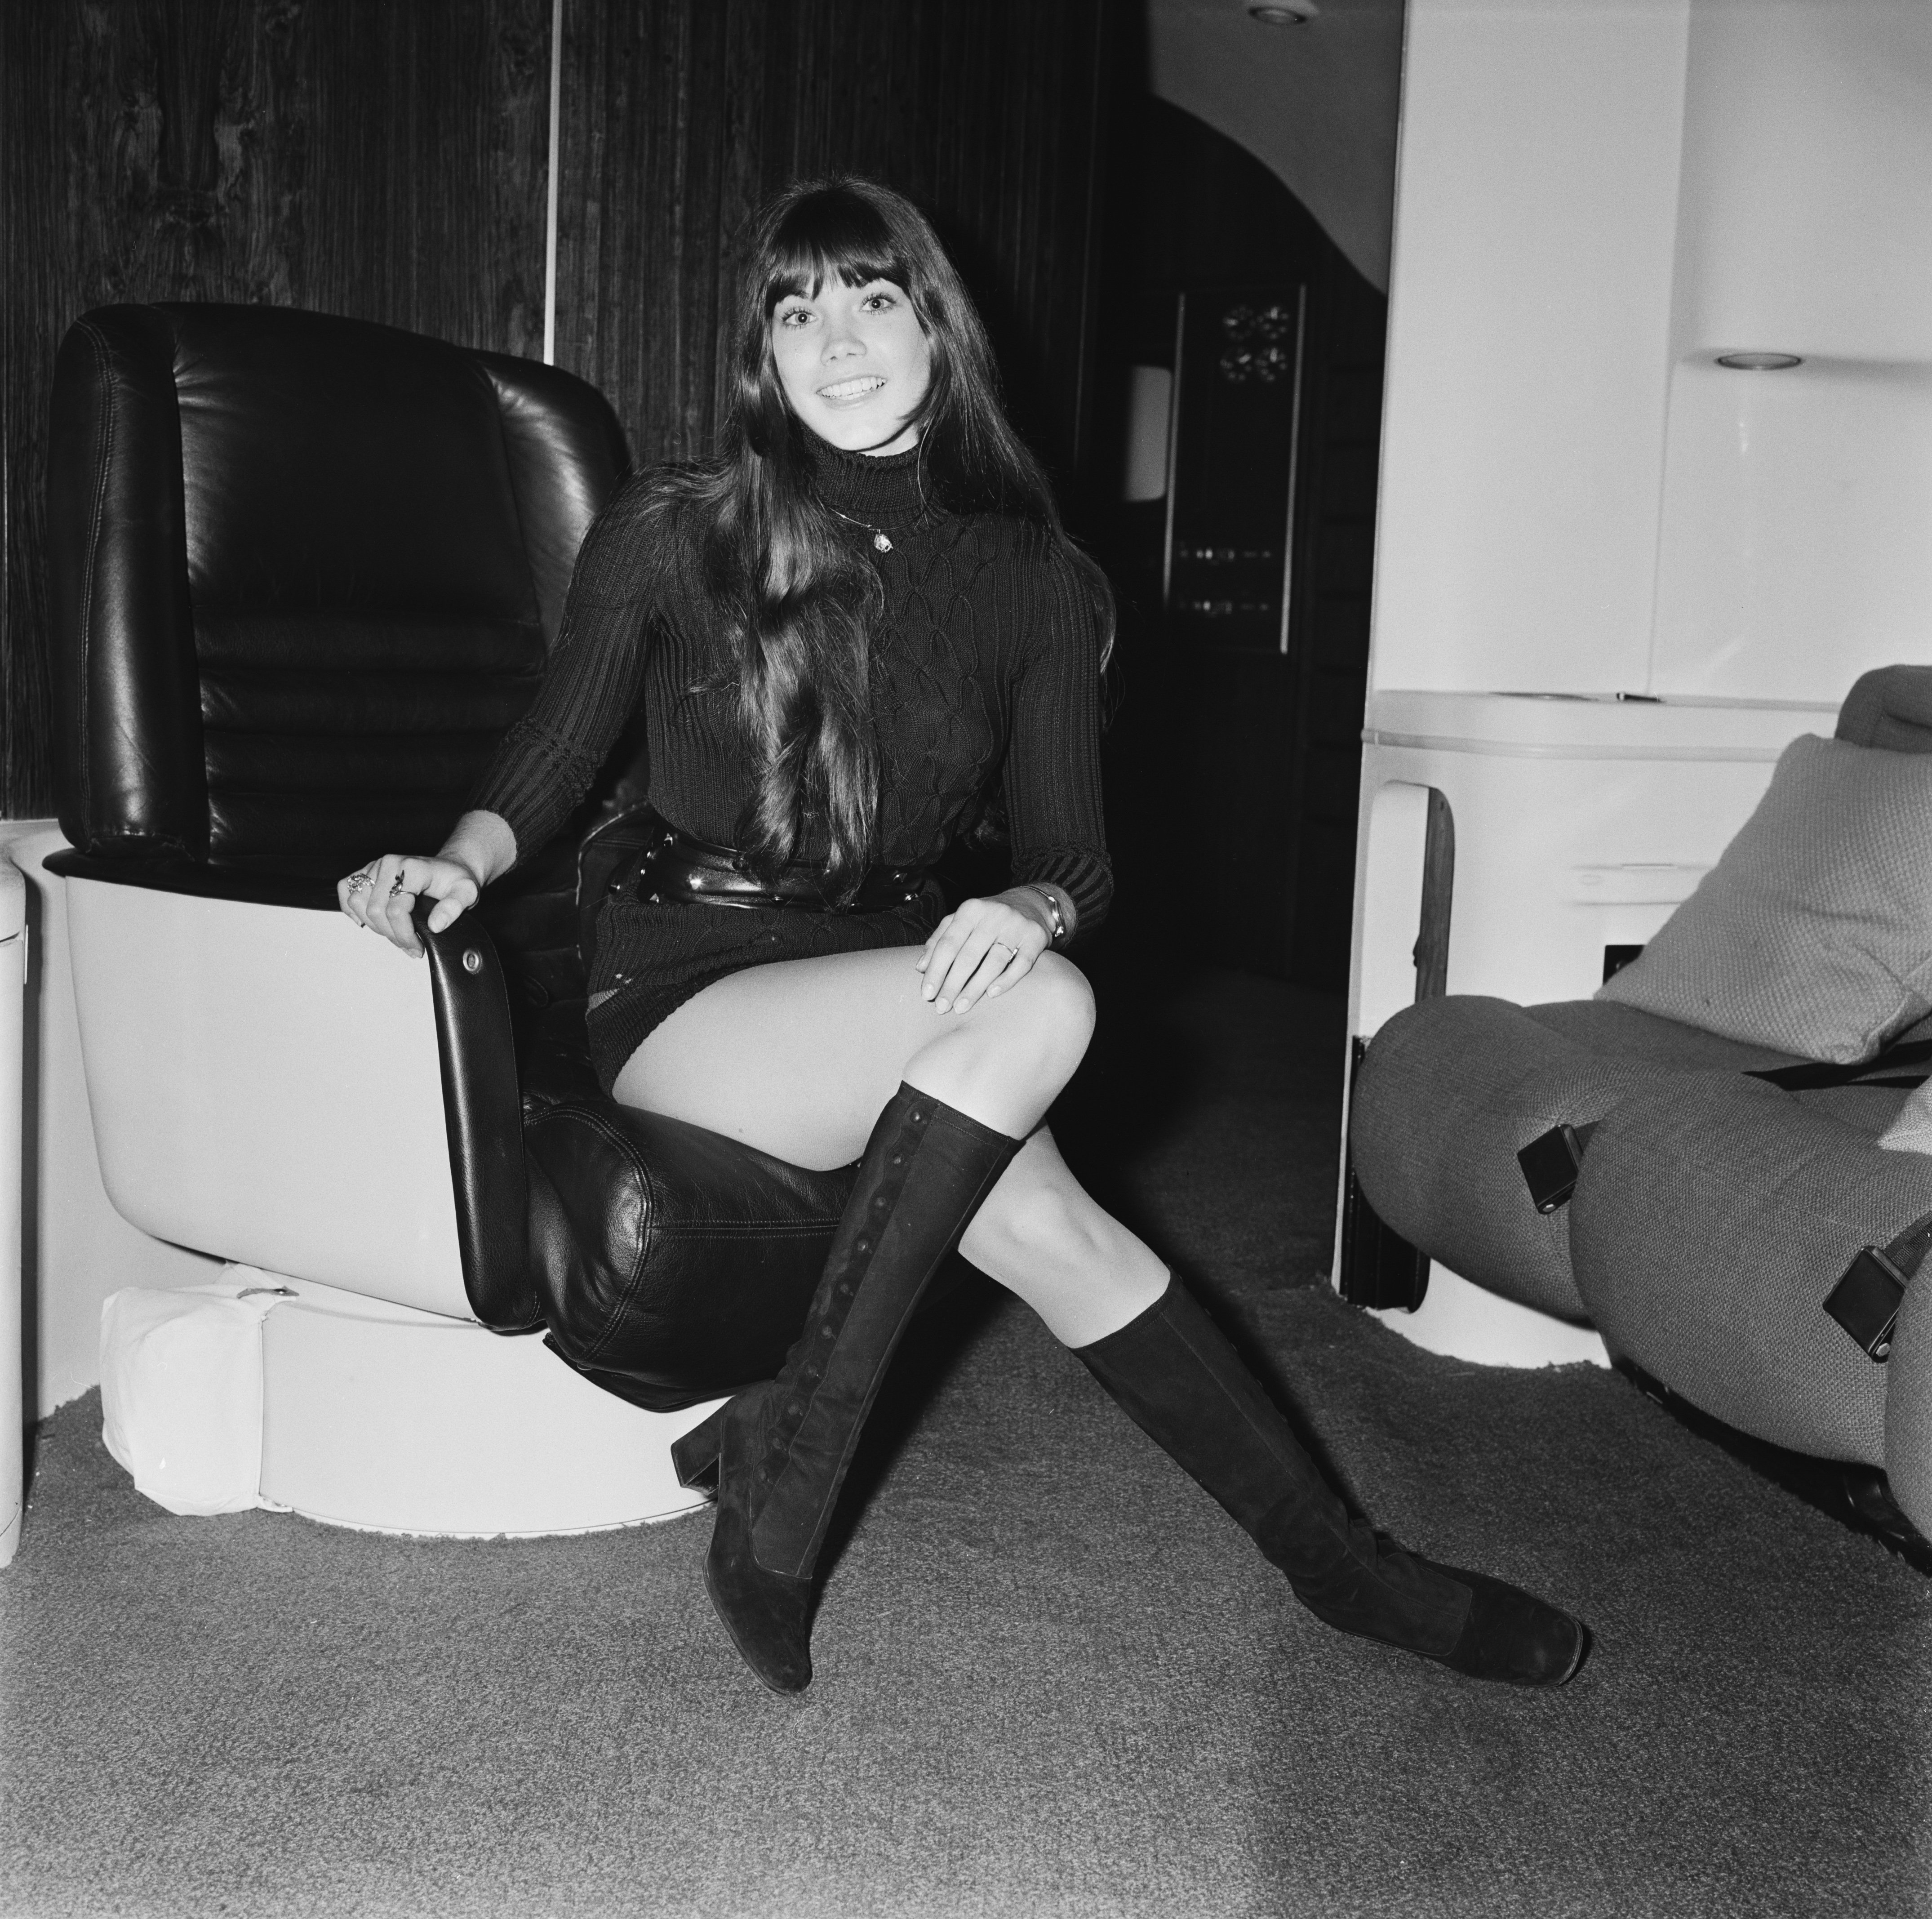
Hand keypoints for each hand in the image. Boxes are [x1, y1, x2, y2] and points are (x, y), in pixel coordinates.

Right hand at [338, 852, 480, 957]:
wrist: (449, 868)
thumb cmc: (455, 881)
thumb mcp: (467, 893)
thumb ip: (454, 908)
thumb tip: (435, 925)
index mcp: (412, 868)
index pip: (396, 909)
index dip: (405, 935)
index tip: (418, 948)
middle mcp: (389, 864)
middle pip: (375, 911)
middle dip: (392, 935)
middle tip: (409, 945)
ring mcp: (376, 866)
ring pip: (357, 903)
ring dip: (374, 926)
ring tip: (396, 934)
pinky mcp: (367, 871)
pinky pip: (346, 888)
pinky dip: (350, 907)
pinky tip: (367, 921)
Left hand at [915, 890, 1053, 1014]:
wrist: (1030, 903)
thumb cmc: (987, 918)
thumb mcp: (961, 920)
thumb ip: (939, 940)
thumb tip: (920, 968)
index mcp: (971, 910)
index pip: (948, 944)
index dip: (936, 970)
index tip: (927, 994)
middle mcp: (994, 915)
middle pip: (968, 956)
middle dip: (952, 984)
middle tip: (941, 1007)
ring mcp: (1017, 926)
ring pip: (993, 962)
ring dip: (975, 988)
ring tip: (961, 1007)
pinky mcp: (1035, 939)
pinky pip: (1021, 965)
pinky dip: (1006, 980)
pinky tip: (991, 994)